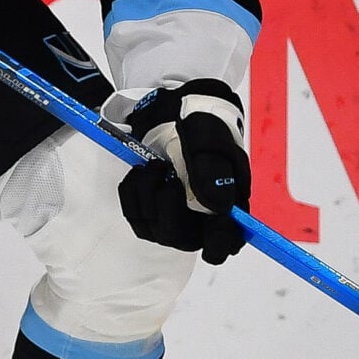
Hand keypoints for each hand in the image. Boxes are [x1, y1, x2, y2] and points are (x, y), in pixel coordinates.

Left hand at [118, 80, 250, 262]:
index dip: (218, 243)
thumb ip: (213, 169)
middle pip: (180, 238)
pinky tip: (142, 172)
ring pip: (152, 228)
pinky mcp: (151, 212)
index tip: (209, 235)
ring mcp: (174, 218)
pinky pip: (134, 215)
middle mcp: (201, 218)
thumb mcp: (208, 139)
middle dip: (165, 204)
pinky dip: (131, 191)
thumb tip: (217, 205)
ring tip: (155, 165)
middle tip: (165, 170)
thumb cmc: (202, 127)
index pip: (226, 241)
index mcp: (228, 204)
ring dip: (146, 192)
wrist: (176, 115)